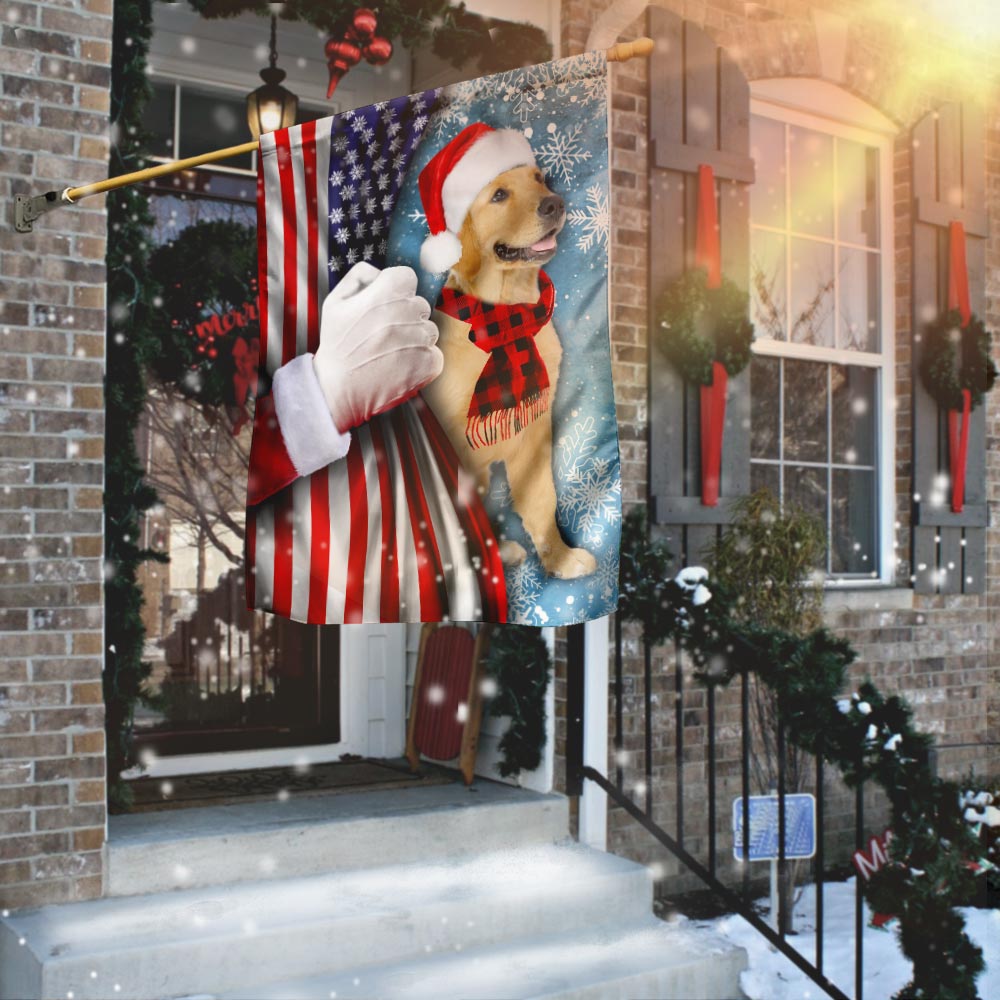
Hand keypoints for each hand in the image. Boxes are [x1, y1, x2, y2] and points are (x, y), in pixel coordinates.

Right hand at [313, 262, 442, 432]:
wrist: (338, 390)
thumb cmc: (337, 346)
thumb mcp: (335, 301)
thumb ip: (360, 276)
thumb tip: (382, 274)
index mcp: (383, 293)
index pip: (408, 276)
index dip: (397, 290)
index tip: (386, 305)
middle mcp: (403, 314)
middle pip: (420, 305)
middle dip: (406, 316)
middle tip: (384, 334)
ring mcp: (418, 340)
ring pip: (430, 330)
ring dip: (415, 339)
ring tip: (391, 352)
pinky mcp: (428, 364)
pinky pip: (435, 354)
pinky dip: (422, 361)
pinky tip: (400, 366)